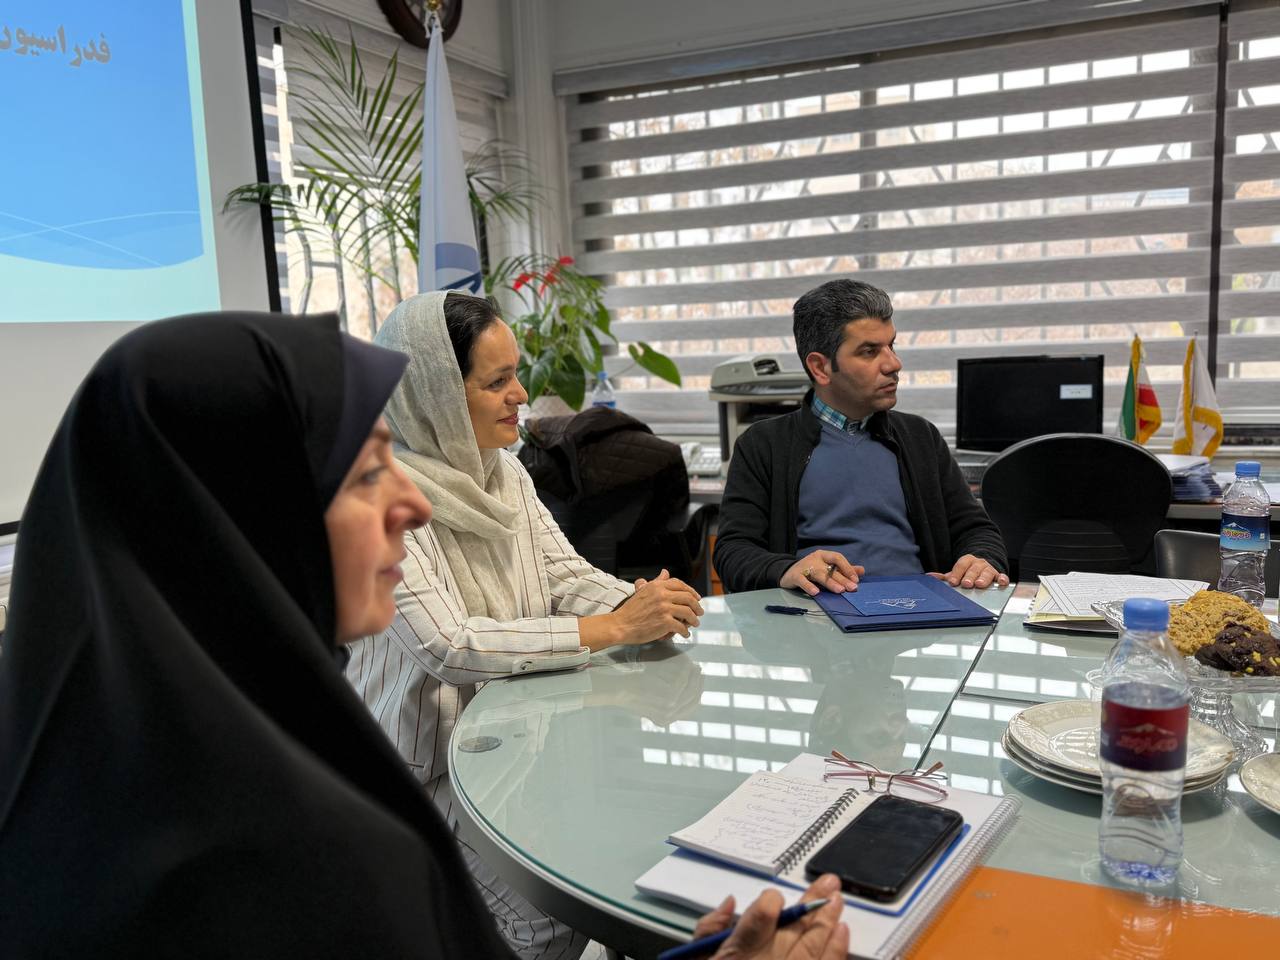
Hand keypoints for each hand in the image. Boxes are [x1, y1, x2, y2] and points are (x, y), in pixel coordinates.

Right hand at [611, 569, 702, 643]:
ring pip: (688, 612)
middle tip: (699, 612)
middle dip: (697, 606)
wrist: (620, 625)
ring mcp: (664, 608)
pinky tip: (685, 634)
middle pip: (688, 598)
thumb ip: (656, 582)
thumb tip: (665, 572)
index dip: (691, 591)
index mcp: (657, 586)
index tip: (696, 597)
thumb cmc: (630, 611)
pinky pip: (682, 626)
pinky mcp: (665, 622)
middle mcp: (662, 595)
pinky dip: (685, 631)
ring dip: (694, 619)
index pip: (680, 584)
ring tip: (695, 623)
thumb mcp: (643, 591)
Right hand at [695, 873, 847, 959]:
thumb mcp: (696, 959)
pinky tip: (842, 933)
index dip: (771, 902)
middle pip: (794, 931)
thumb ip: (709, 931)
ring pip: (813, 949)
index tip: (774, 897)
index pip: (760, 918)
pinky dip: (836, 951)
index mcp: (736, 955)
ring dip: (828, 924)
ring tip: (838, 902)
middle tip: (829, 884)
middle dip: (813, 905)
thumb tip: (730, 903)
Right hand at [779, 551, 863, 597]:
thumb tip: (862, 570)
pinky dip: (809, 586)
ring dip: (830, 582)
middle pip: (830, 569)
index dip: (847, 568)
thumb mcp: (827, 568)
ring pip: (819, 574)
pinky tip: (816, 593)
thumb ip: (844, 570)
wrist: (788, 573)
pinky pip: (802, 581)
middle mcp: (814, 559)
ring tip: (840, 591)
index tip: (856, 580)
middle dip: (842, 579)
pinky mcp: (795, 576)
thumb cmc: (811, 571)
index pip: (837, 558)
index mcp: (824, 555)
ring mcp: (804, 566)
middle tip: (852, 588)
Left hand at [929, 554, 1007, 588]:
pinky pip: (1002, 576)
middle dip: (969, 576)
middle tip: (966, 584)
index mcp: (967, 561)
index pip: (961, 565)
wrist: (983, 566)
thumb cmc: (968, 572)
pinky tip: (1001, 582)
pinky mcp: (999, 575)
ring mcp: (989, 569)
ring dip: (983, 578)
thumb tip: (929, 577)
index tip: (952, 582)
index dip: (956, 573)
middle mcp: (978, 563)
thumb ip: (945, 576)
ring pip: (987, 572)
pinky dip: (1002, 579)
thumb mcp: (957, 573)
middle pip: (974, 569)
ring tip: (980, 584)